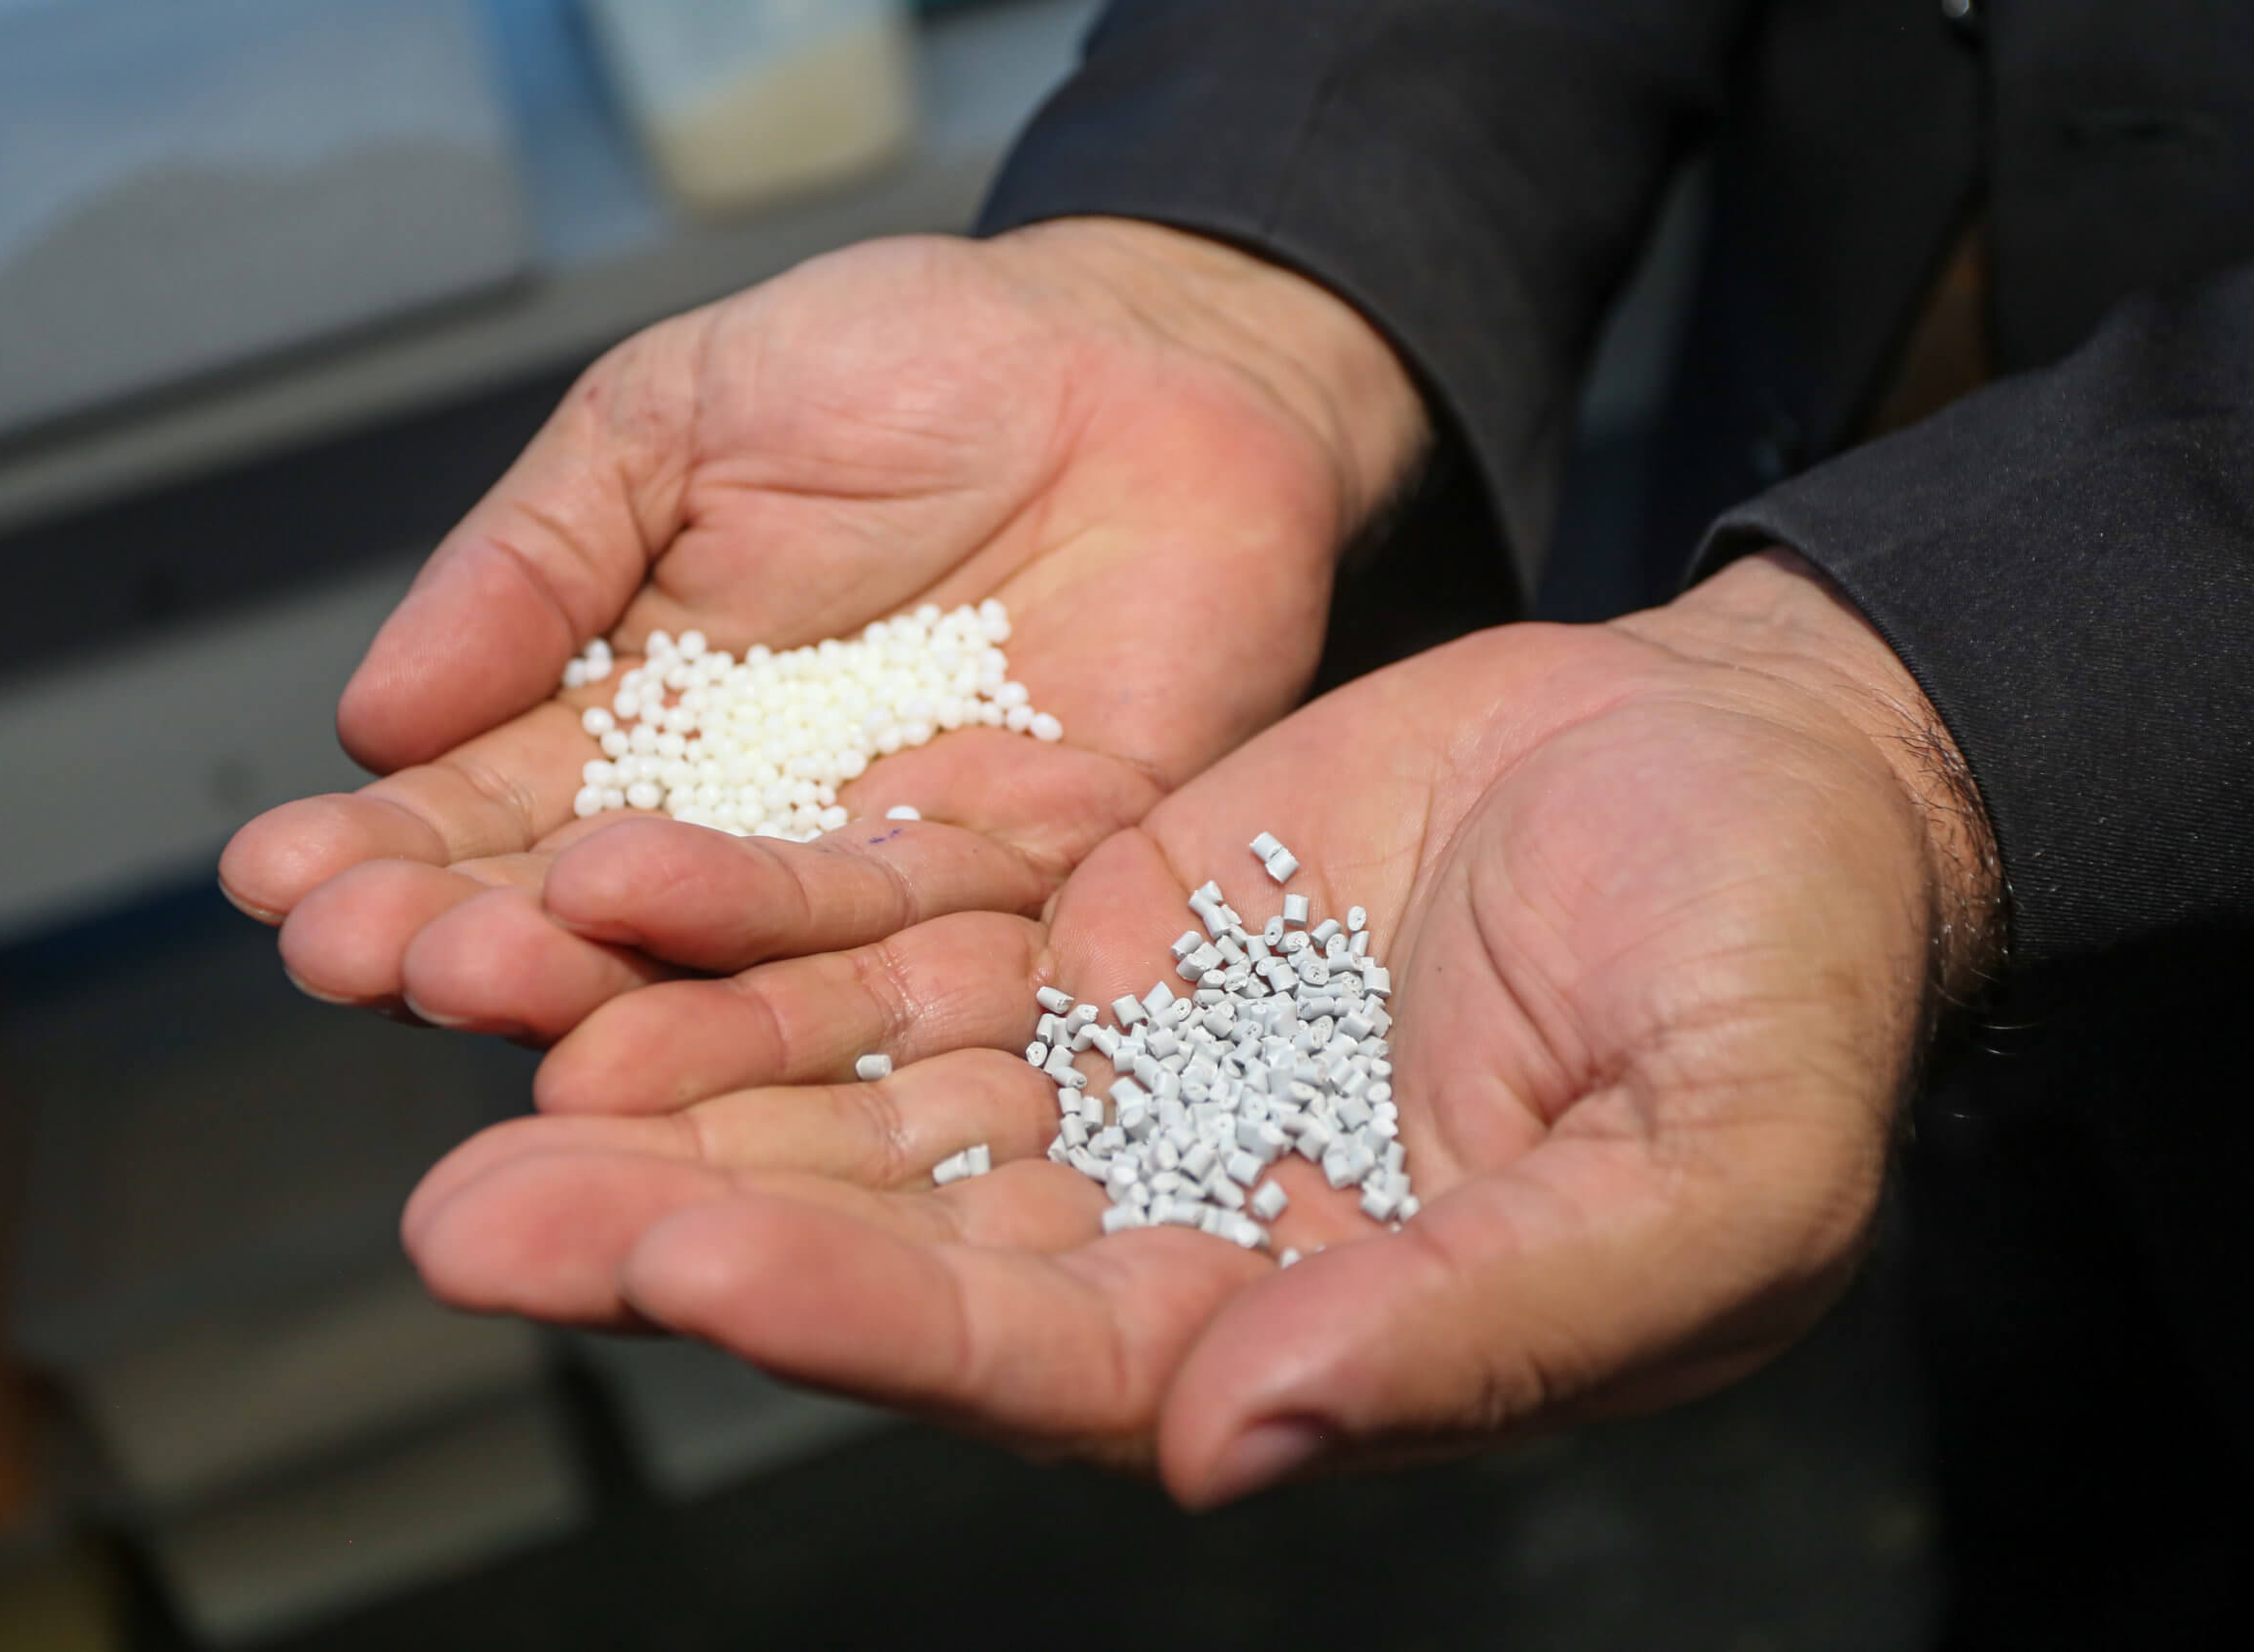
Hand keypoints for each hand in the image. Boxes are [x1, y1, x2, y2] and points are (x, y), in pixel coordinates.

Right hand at [218, 221, 1426, 1031]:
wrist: (1142, 360)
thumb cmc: (909, 363)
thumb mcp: (675, 418)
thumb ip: (542, 558)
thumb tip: (375, 713)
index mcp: (642, 722)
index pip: (494, 811)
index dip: (389, 850)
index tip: (281, 882)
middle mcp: (751, 828)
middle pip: (593, 916)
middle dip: (468, 935)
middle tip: (364, 956)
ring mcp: (888, 864)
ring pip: (736, 960)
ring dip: (607, 980)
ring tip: (480, 982)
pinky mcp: (1034, 879)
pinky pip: (917, 945)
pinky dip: (805, 973)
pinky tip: (686, 986)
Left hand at [397, 553, 2001, 1500]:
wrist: (1764, 758)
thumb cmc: (1782, 967)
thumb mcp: (1712, 1168)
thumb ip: (1494, 1319)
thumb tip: (1245, 1440)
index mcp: (1307, 1328)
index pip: (1042, 1357)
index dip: (860, 1320)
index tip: (681, 1265)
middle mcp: (1175, 1223)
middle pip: (893, 1250)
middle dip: (686, 1227)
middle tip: (471, 1218)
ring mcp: (1121, 1072)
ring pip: (861, 1098)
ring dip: (677, 1082)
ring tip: (476, 1053)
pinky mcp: (1094, 929)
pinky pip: (900, 939)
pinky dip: (762, 932)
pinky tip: (613, 905)